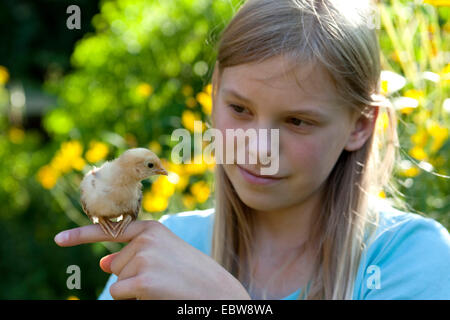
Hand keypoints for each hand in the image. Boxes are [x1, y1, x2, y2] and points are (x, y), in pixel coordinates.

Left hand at [54, 220, 250, 299]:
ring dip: (135, 289)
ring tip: (164, 285)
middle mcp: (145, 239)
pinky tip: (158, 294)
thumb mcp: (164, 257)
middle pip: (115, 264)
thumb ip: (134, 255)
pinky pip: (119, 295)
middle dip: (132, 276)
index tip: (58, 240)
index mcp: (151, 229)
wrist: (218, 291)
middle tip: (164, 278)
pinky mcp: (142, 281)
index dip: (81, 235)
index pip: (111, 230)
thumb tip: (103, 263)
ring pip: (117, 281)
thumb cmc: (191, 274)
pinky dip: (134, 299)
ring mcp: (144, 258)